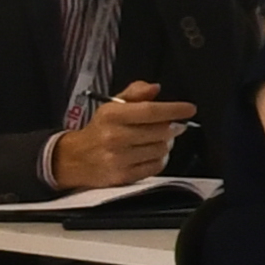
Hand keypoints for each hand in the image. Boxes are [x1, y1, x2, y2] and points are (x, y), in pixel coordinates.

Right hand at [51, 85, 192, 187]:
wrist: (75, 159)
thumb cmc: (99, 130)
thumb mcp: (112, 106)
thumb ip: (135, 93)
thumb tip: (155, 88)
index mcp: (112, 116)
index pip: (151, 111)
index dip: (174, 109)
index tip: (189, 109)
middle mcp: (115, 137)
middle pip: (160, 131)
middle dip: (173, 127)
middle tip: (174, 125)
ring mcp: (119, 158)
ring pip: (161, 149)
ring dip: (166, 143)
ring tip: (159, 139)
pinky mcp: (123, 176)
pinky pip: (155, 166)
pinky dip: (160, 159)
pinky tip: (152, 153)